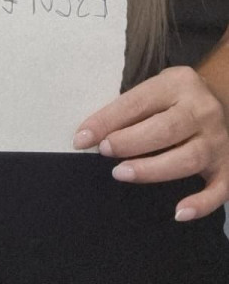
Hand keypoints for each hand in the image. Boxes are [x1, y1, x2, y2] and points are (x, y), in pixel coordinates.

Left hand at [72, 64, 228, 221]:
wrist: (223, 100)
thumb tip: (92, 134)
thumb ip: (131, 108)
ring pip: (189, 158)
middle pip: (167, 128)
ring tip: (122, 174)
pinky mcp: (228, 167)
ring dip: (153, 169)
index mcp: (179, 83)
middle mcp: (203, 110)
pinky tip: (178, 212)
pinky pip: (219, 190)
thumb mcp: (157, 88)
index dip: (109, 120)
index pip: (140, 102)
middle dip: (131, 141)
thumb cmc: (176, 98)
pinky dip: (200, 204)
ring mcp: (218, 140)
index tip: (82, 138)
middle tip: (105, 152)